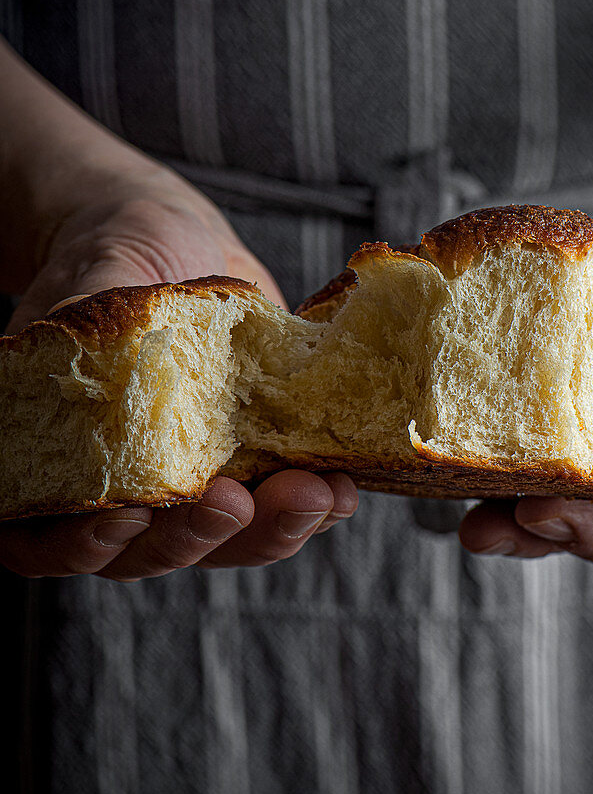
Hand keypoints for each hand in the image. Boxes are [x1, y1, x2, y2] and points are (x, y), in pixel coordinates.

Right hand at [1, 154, 357, 579]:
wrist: (179, 241)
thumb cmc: (116, 257)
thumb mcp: (93, 279)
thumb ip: (95, 327)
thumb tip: (104, 353)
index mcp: (63, 461)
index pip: (50, 538)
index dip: (86, 542)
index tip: (131, 516)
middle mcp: (127, 490)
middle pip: (151, 552)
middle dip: (199, 536)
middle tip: (235, 502)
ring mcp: (197, 485)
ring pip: (229, 541)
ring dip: (273, 529)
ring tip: (314, 494)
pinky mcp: (257, 463)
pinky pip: (284, 507)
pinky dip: (316, 506)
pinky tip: (342, 485)